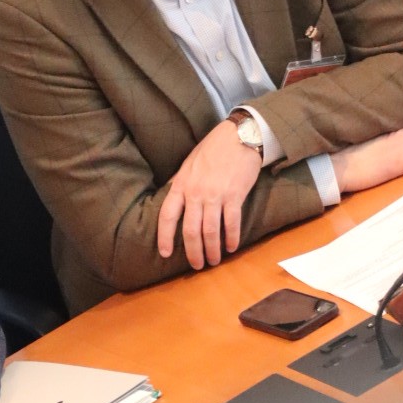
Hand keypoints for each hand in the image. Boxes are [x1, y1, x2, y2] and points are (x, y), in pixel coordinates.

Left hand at [157, 120, 262, 268]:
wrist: (238, 136)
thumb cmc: (213, 149)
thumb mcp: (188, 164)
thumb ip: (180, 183)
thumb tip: (170, 198)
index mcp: (181, 184)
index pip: (167, 216)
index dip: (165, 237)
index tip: (165, 253)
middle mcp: (195, 192)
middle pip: (190, 230)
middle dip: (193, 252)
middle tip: (197, 265)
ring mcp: (215, 194)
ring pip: (210, 231)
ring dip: (212, 250)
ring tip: (214, 261)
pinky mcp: (234, 195)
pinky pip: (231, 223)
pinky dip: (231, 238)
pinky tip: (232, 247)